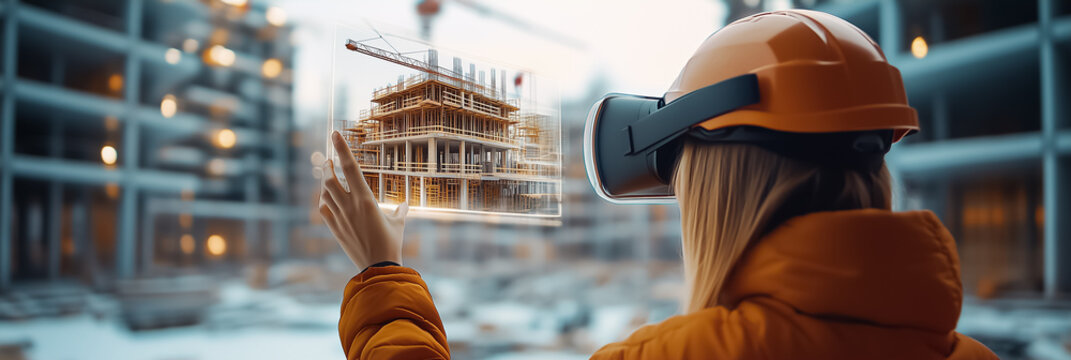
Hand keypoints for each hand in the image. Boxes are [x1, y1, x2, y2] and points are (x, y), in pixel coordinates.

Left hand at [319, 131, 408, 269]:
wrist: (378, 267)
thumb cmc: (391, 244)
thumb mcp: (398, 224)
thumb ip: (400, 211)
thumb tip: (405, 205)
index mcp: (366, 200)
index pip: (350, 168)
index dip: (342, 149)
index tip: (335, 135)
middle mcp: (350, 206)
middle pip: (330, 179)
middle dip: (328, 166)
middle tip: (329, 159)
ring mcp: (340, 217)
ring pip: (325, 192)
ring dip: (324, 181)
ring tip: (327, 174)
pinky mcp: (335, 229)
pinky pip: (324, 210)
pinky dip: (323, 200)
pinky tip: (325, 198)